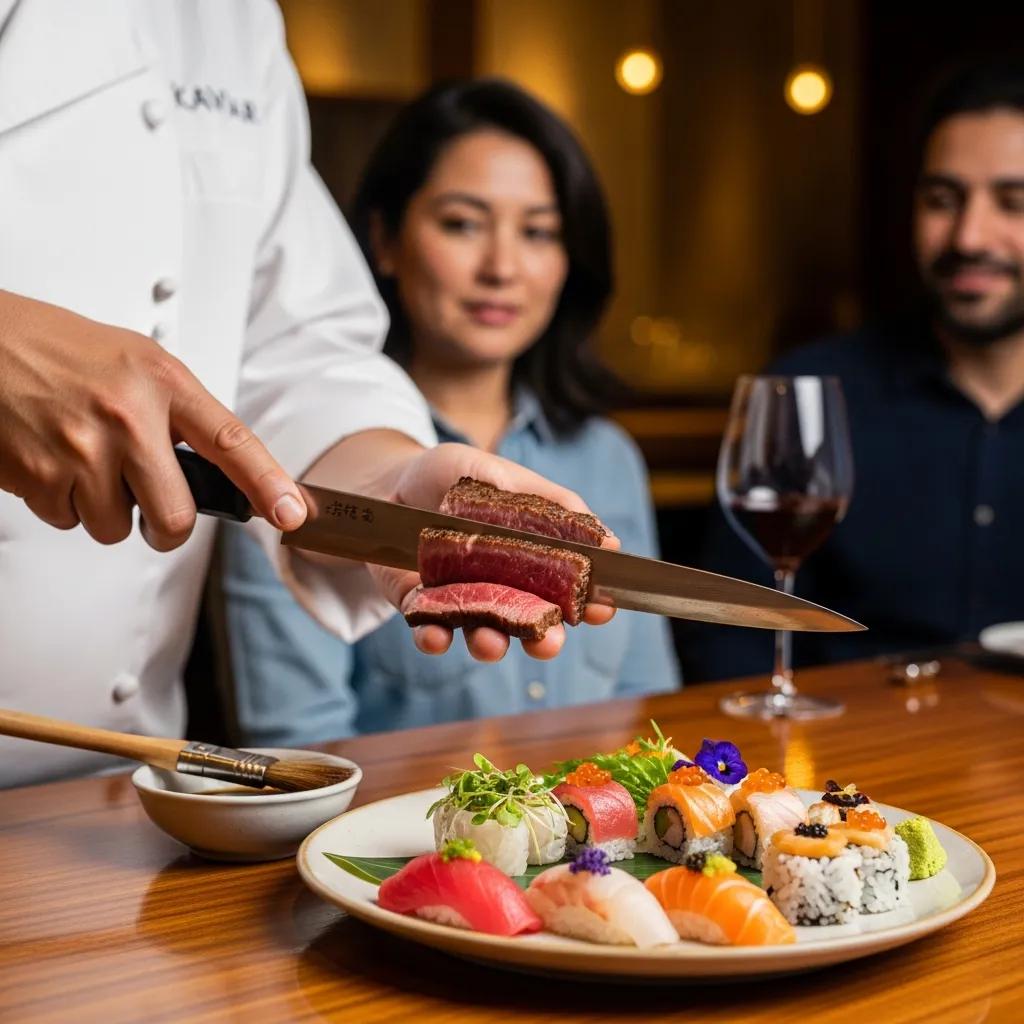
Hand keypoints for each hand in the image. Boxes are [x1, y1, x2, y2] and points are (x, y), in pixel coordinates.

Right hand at [0, 291, 306, 549]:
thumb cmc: (57, 350)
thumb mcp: (135, 362)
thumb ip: (178, 413)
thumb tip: (219, 470)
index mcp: (162, 382)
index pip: (232, 440)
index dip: (268, 483)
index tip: (293, 512)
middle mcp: (127, 416)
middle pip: (174, 515)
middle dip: (165, 528)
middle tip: (151, 510)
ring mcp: (82, 448)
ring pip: (116, 527)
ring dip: (102, 509)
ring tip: (82, 461)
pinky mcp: (39, 476)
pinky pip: (70, 521)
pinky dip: (62, 503)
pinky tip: (51, 462)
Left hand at [364, 440, 618, 660]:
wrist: (391, 482)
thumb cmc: (456, 478)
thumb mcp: (502, 475)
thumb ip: (549, 504)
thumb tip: (604, 537)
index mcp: (533, 560)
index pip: (568, 588)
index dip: (588, 601)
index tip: (603, 609)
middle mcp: (503, 590)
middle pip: (531, 624)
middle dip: (543, 639)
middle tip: (550, 643)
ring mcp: (462, 603)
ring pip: (484, 635)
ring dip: (491, 644)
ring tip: (491, 643)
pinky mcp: (420, 609)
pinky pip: (430, 631)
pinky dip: (433, 637)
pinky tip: (436, 636)